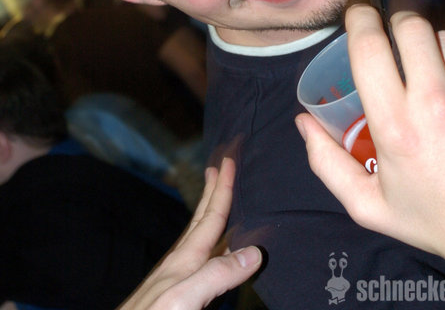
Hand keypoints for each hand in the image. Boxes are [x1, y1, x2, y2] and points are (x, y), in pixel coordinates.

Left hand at [119, 157, 261, 308]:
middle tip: (220, 165)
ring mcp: (177, 280)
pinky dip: (211, 245)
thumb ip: (216, 275)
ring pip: (200, 238)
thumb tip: (254, 252)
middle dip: (213, 192)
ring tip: (218, 199)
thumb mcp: (184, 298)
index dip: (222, 188)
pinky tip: (214, 251)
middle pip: (202, 220)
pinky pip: (201, 260)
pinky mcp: (177, 297)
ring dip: (211, 215)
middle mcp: (181, 264)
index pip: (210, 216)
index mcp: (185, 260)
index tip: (229, 160)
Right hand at [296, 6, 444, 304]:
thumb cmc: (435, 221)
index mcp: (397, 127)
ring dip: (432, 46)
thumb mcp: (369, 205)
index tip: (358, 13)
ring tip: (431, 71)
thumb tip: (303, 121)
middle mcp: (438, 103)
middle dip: (397, 21)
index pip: (370, 46)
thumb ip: (326, 163)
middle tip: (395, 35)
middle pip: (411, 25)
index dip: (359, 18)